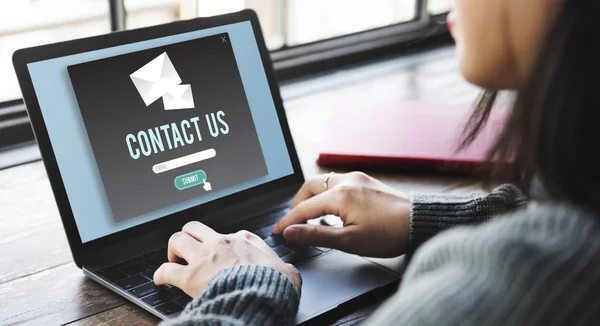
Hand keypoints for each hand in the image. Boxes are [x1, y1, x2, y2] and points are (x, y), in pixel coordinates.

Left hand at [154, 221, 301, 297]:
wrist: (262, 296)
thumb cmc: (275, 284)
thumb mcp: (287, 271)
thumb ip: (284, 268)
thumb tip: (289, 273)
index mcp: (245, 240)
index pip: (228, 234)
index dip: (222, 244)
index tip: (221, 253)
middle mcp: (222, 243)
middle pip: (195, 227)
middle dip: (189, 236)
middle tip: (189, 249)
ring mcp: (204, 257)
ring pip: (177, 239)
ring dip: (173, 249)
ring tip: (173, 259)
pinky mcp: (191, 276)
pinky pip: (166, 270)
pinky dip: (161, 274)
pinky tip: (160, 279)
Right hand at [272, 172, 409, 257]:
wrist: (420, 222)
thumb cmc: (389, 234)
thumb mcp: (348, 241)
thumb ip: (316, 235)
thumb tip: (291, 232)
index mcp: (340, 195)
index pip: (304, 208)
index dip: (288, 221)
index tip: (277, 231)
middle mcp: (346, 181)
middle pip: (309, 186)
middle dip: (297, 203)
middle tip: (293, 221)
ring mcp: (357, 178)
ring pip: (323, 181)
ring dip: (312, 196)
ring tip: (310, 216)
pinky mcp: (366, 181)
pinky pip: (338, 182)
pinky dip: (327, 193)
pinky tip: (331, 208)